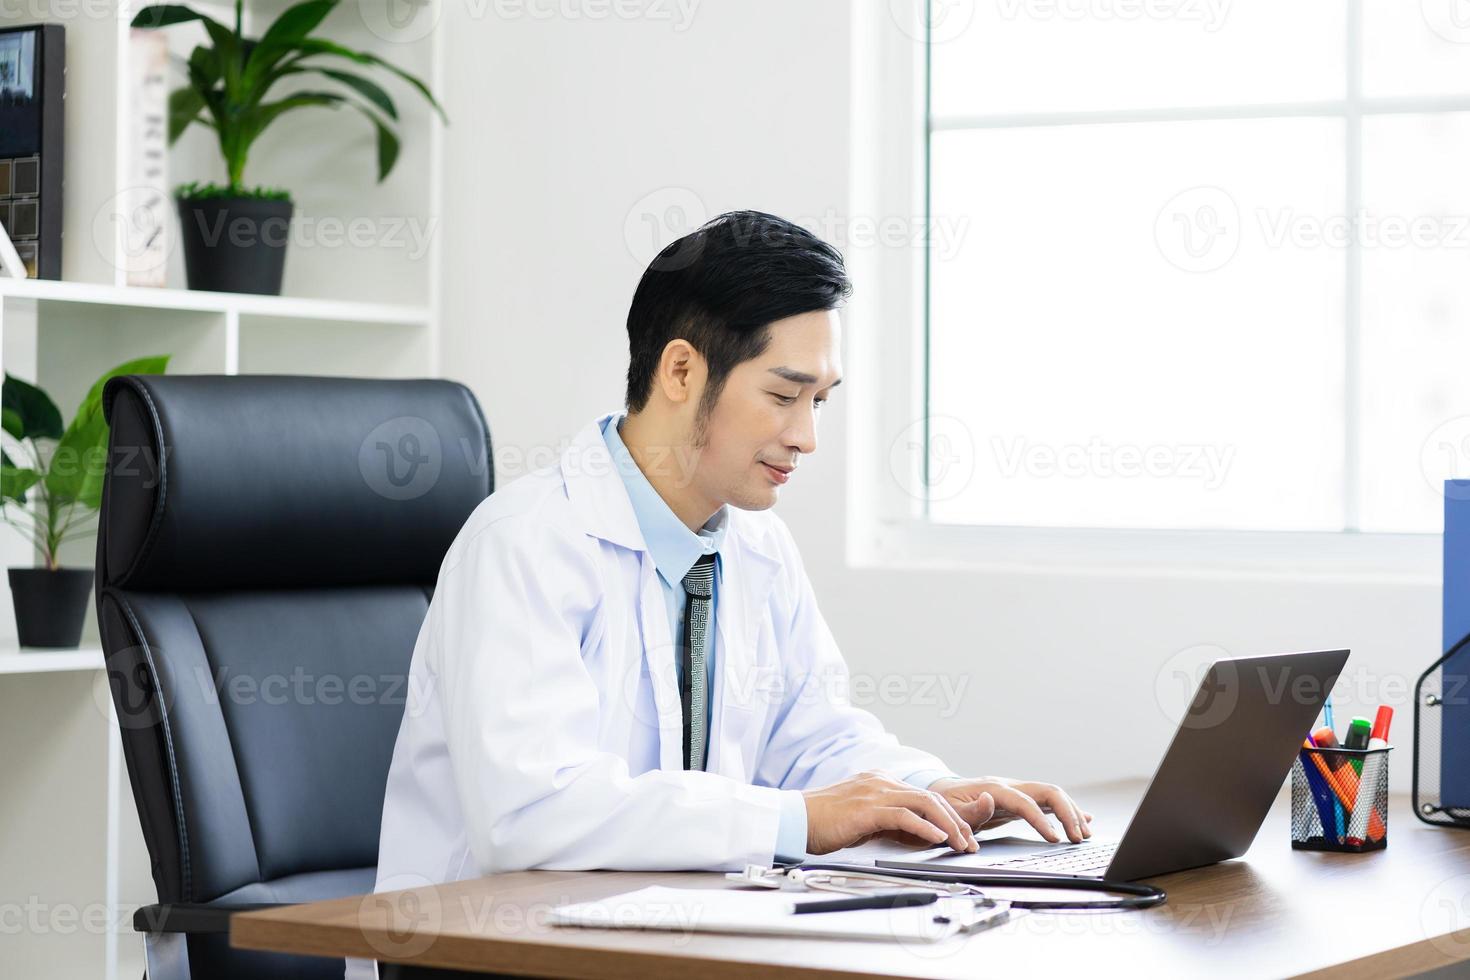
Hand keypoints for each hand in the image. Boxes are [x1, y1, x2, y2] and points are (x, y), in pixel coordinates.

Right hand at [801, 771, 978, 854]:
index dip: (946, 816)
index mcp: (880, 782)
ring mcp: (875, 792)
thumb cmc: (823, 822)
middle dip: (955, 821)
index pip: (923, 796)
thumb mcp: (863, 819)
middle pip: (930, 798)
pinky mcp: (868, 808)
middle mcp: (881, 781)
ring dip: (947, 826)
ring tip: (960, 843)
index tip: (960, 835)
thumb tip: (916, 834)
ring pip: (923, 803)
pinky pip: (904, 815)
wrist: (796, 819)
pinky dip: (925, 827)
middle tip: (969, 842)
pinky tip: (937, 838)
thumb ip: (888, 821)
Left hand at [928, 776, 1093, 843]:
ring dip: (1071, 813)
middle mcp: (1010, 786)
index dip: (1041, 820)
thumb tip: (988, 800)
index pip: (1025, 802)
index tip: (1055, 839)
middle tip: (1078, 838)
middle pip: (1048, 791)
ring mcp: (1017, 791)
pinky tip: (1084, 819)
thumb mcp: (949, 810)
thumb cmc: (944, 803)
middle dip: (1067, 812)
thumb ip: (969, 810)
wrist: (941, 792)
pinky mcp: (1020, 800)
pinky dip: (1067, 811)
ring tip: (1084, 835)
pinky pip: (1048, 802)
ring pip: (1052, 795)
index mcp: (994, 788)